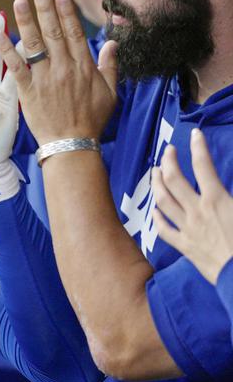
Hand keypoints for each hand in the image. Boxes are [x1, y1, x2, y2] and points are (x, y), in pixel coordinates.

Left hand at [0, 0, 117, 145]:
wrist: (72, 144)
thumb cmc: (92, 121)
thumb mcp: (110, 93)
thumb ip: (110, 66)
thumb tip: (113, 43)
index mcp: (84, 66)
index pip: (74, 33)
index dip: (66, 14)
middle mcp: (64, 68)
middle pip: (53, 33)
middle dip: (44, 9)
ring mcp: (45, 78)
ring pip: (34, 44)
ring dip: (25, 21)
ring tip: (17, 2)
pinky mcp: (28, 90)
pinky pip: (15, 66)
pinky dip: (7, 50)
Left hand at [153, 129, 232, 283]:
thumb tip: (230, 189)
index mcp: (218, 200)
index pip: (203, 166)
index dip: (198, 147)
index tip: (195, 134)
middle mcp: (198, 211)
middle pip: (174, 180)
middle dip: (169, 161)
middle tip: (168, 151)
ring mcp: (188, 229)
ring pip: (163, 201)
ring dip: (156, 184)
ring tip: (155, 172)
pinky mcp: (185, 247)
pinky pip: (164, 229)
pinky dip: (158, 217)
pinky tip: (155, 209)